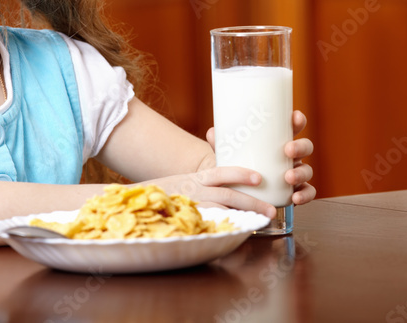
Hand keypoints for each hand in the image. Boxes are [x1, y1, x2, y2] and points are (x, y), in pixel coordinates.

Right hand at [147, 167, 278, 218]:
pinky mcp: (185, 219)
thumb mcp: (185, 181)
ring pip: (221, 209)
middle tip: (271, 209)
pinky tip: (237, 234)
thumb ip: (207, 182)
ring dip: (243, 215)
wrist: (136, 201)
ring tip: (262, 221)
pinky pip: (207, 224)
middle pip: (227, 194)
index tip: (259, 178)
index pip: (221, 172)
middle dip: (252, 201)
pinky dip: (223, 228)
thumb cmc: (165, 193)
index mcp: (197, 178)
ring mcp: (190, 204)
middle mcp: (194, 189)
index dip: (240, 174)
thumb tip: (231, 183)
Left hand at [205, 109, 315, 207]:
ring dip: (301, 172)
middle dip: (300, 146)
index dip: (298, 120)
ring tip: (288, 177)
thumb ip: (222, 144)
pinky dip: (305, 195)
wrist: (235, 192)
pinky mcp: (294, 191)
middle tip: (288, 150)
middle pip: (305, 147)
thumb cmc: (236, 165)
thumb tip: (212, 132)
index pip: (293, 127)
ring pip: (307, 170)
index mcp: (278, 141)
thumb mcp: (229, 153)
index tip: (295, 117)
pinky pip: (307, 192)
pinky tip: (295, 197)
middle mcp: (290, 157)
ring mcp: (294, 174)